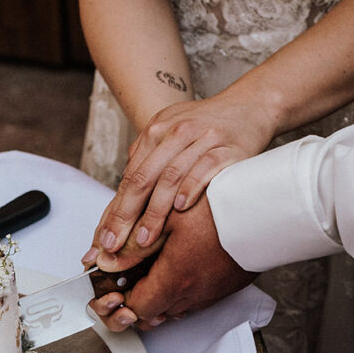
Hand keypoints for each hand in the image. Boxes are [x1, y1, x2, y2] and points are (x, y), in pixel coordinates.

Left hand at [81, 90, 275, 270]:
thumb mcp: (170, 137)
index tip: (104, 238)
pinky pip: (204, 170)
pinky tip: (181, 209)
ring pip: (170, 178)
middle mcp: (175, 133)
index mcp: (155, 131)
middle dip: (126, 215)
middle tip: (115, 244)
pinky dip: (191, 189)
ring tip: (144, 239)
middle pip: (143, 178)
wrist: (249, 107)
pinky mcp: (226, 148)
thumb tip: (120, 203)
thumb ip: (147, 164)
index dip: (114, 210)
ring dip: (155, 212)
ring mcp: (201, 139)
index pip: (129, 177)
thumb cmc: (206, 128)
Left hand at [88, 195, 257, 331]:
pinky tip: (177, 270)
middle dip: (135, 304)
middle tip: (125, 284)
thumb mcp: (167, 219)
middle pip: (154, 315)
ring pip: (175, 309)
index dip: (119, 302)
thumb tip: (106, 262)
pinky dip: (180, 292)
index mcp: (175, 279)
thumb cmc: (219, 207)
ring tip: (149, 273)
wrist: (265, 208)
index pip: (137, 308)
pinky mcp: (226, 288)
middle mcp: (194, 294)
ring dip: (158, 298)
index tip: (111, 288)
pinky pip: (195, 300)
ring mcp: (212, 293)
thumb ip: (133, 247)